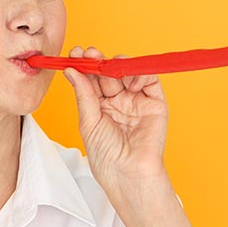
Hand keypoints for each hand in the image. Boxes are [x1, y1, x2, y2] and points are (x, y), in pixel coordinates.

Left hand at [62, 46, 167, 186]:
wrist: (127, 173)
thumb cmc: (106, 155)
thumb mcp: (88, 121)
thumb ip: (83, 93)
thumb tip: (71, 70)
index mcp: (99, 106)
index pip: (91, 79)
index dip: (83, 65)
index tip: (74, 53)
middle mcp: (118, 101)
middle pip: (107, 73)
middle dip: (98, 60)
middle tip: (88, 53)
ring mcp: (136, 101)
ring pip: (127, 73)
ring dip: (116, 64)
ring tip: (106, 64)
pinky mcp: (155, 103)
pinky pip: (149, 80)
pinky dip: (139, 72)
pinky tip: (127, 75)